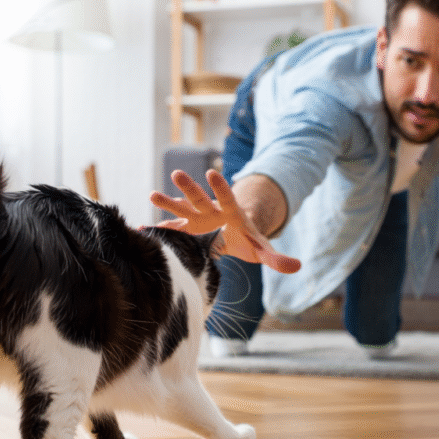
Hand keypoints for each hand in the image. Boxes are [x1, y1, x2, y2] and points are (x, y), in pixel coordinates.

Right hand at [150, 169, 300, 273]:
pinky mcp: (185, 229)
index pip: (227, 198)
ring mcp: (196, 219)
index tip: (213, 172)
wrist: (234, 233)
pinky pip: (169, 228)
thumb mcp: (263, 249)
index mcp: (230, 213)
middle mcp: (211, 212)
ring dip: (168, 202)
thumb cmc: (249, 240)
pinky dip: (157, 229)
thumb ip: (276, 258)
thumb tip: (298, 266)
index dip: (220, 187)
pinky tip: (140, 229)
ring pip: (181, 209)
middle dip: (190, 187)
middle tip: (177, 173)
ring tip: (152, 194)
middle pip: (200, 198)